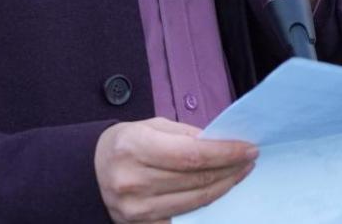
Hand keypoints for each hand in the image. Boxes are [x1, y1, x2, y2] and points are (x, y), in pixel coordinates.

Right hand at [94, 117, 256, 222]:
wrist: (92, 171)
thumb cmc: (126, 144)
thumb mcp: (150, 126)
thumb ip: (185, 134)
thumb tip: (222, 143)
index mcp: (134, 147)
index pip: (191, 154)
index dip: (224, 153)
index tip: (248, 148)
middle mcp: (133, 181)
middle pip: (196, 179)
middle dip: (229, 168)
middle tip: (249, 158)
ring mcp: (137, 209)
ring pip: (196, 201)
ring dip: (224, 186)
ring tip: (239, 172)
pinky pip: (185, 217)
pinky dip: (206, 203)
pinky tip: (219, 189)